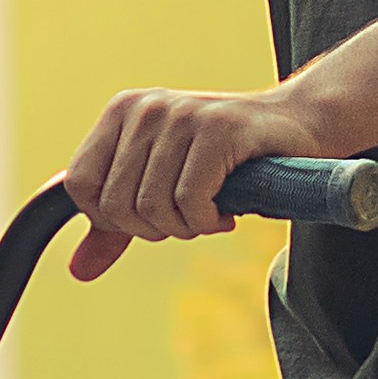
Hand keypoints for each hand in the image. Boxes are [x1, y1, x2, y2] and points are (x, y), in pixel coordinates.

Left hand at [63, 82, 319, 280]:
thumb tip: (79, 271)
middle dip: (154, 228)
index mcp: (123, 111)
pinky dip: (208, 222)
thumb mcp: (161, 186)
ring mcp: (182, 114)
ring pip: (153, 207)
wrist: (298, 126)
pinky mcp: (219, 128)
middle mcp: (146, 107)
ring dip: (185, 227)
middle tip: (188, 217)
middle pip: (116, 204)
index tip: (151, 215)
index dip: (112, 218)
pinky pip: (191, 202)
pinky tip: (226, 211)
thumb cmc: (225, 160)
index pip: (79, 185)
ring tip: (209, 211)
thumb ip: (116, 226)